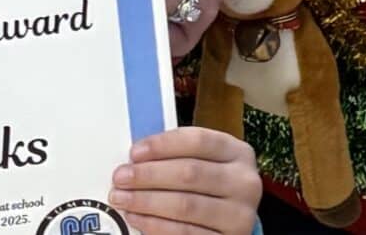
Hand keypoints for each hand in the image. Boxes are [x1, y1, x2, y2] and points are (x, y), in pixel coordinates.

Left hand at [109, 126, 262, 234]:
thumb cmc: (211, 183)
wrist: (232, 220)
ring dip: (147, 202)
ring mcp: (240, 215)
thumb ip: (177, 155)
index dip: (162, 145)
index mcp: (238, 152)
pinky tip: (138, 218)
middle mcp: (245, 182)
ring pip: (186, 205)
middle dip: (148, 175)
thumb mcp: (205, 161)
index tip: (134, 153)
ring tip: (123, 199)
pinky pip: (186, 233)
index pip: (198, 141)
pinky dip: (156, 225)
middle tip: (120, 177)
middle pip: (190, 173)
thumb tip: (135, 158)